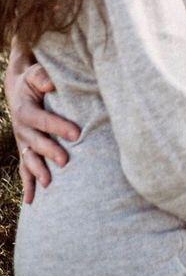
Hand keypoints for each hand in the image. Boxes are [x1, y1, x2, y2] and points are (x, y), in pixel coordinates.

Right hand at [5, 57, 80, 202]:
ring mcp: (22, 142)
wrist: (20, 89)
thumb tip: (51, 84)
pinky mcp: (25, 151)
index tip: (76, 133)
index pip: (43, 120)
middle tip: (65, 161)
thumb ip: (42, 77)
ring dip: (38, 171)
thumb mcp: (36, 74)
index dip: (59, 126)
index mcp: (26, 111)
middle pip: (36, 143)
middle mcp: (22, 129)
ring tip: (48, 182)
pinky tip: (31, 201)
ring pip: (29, 159)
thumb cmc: (34, 80)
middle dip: (49, 152)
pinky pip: (24, 170)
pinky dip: (27, 185)